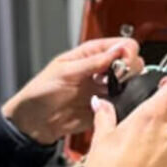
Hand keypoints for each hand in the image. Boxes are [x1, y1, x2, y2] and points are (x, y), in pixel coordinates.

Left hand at [2, 37, 144, 145]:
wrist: (34, 121)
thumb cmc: (40, 92)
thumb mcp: (65, 71)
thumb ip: (93, 62)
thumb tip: (118, 50)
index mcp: (91, 54)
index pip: (122, 45)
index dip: (128, 52)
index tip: (124, 63)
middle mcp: (101, 69)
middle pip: (132, 63)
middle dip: (131, 70)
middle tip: (119, 79)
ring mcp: (104, 89)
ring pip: (131, 84)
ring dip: (128, 87)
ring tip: (112, 93)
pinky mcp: (105, 107)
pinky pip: (123, 104)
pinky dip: (123, 104)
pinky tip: (111, 104)